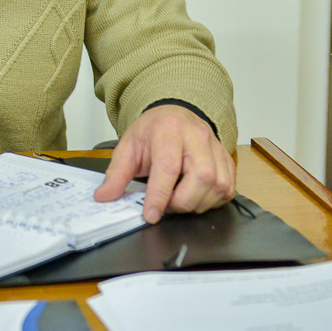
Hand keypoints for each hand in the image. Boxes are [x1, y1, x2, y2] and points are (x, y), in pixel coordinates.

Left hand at [93, 105, 234, 222]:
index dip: (160, 195)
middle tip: (165, 204)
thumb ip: (116, 174)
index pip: (168, 167)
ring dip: (196, 204)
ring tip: (178, 199)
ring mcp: (216, 148)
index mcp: (169, 131)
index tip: (151, 215)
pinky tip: (195, 196)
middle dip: (181, 202)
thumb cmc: (152, 132)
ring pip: (218, 186)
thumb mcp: (128, 147)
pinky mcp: (227, 160)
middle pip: (201, 178)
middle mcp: (197, 137)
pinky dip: (212, 201)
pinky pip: (228, 189)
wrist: (175, 115)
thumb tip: (104, 197)